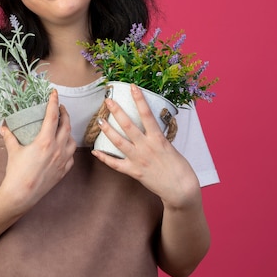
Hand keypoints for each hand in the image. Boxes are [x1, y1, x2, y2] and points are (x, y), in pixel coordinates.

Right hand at [0, 89, 76, 211]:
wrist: (21, 195)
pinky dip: (68, 148)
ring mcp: (63, 160)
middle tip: (60, 108)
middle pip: (66, 125)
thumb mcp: (12, 151)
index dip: (53, 102)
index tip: (54, 93)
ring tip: (62, 128)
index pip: (52, 116)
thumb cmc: (16, 173)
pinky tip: (63, 147)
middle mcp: (57, 149)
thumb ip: (9, 136)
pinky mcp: (64, 170)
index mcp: (45, 141)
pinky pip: (71, 155)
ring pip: (72, 140)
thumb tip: (4, 126)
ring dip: (68, 131)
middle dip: (64, 114)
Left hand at [91, 84, 200, 208]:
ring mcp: (138, 159)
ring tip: (99, 120)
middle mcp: (146, 147)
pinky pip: (115, 164)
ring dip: (107, 130)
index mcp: (158, 139)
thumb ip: (158, 138)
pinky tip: (95, 151)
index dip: (139, 99)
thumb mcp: (170, 147)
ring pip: (118, 142)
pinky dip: (104, 158)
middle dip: (117, 111)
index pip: (147, 114)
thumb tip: (151, 128)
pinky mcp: (134, 172)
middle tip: (108, 101)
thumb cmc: (180, 168)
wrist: (181, 189)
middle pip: (128, 125)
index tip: (132, 87)